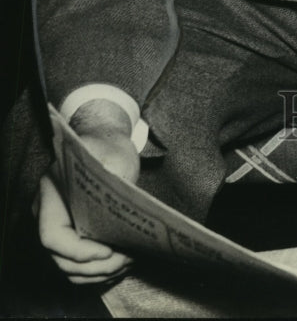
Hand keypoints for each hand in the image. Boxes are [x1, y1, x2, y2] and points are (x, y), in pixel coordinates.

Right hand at [35, 100, 139, 283]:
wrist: (103, 141)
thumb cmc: (107, 146)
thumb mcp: (113, 154)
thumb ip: (113, 179)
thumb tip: (121, 210)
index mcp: (51, 193)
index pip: (52, 236)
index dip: (78, 251)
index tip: (108, 250)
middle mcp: (48, 214)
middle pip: (61, 259)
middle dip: (95, 266)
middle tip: (127, 258)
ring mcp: (59, 227)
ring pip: (70, 269)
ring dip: (99, 274)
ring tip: (129, 261)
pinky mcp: (73, 236)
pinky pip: (79, 266)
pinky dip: (99, 272)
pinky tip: (123, 262)